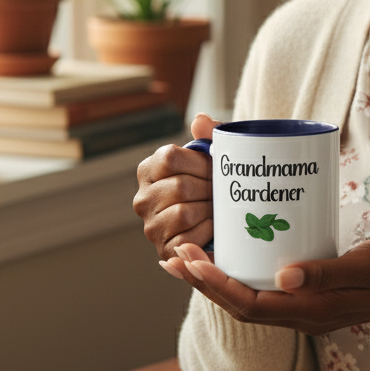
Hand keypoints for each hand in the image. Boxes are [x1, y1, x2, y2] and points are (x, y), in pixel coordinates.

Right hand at [133, 113, 219, 264]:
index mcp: (150, 169)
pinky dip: (207, 232)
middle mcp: (143, 198)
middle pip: (180, 186)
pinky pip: (189, 237)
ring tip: (218, 208)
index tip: (215, 168)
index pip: (171, 158)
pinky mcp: (164, 249)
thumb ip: (210, 134)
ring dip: (209, 210)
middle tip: (222, 192)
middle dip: (209, 189)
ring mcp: (151, 226)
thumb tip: (200, 120)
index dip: (200, 163)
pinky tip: (214, 228)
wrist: (226, 222)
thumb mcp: (216, 155)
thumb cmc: (217, 184)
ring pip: (184, 212)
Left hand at [163, 239, 369, 334]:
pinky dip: (236, 277)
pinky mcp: (304, 297)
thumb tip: (284, 276)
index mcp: (311, 311)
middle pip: (239, 306)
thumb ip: (328, 272)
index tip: (191, 261)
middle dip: (204, 283)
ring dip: (214, 282)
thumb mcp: (365, 267)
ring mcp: (301, 309)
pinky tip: (226, 258)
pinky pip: (260, 292)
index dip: (217, 285)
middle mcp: (300, 315)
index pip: (250, 305)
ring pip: (247, 301)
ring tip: (186, 257)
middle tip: (175, 255)